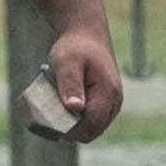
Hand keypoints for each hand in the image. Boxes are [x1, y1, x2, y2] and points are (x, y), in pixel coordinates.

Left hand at [40, 14, 127, 141]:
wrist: (86, 34)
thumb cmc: (75, 47)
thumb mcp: (67, 62)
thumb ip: (70, 85)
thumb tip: (74, 108)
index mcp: (108, 93)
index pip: (91, 126)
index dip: (71, 131)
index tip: (51, 123)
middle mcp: (115, 101)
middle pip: (92, 131)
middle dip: (72, 130)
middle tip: (50, 118)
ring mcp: (112, 103)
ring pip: (92, 128)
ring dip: (74, 125)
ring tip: (55, 110)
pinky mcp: (106, 102)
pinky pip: (91, 120)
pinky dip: (77, 119)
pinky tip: (62, 108)